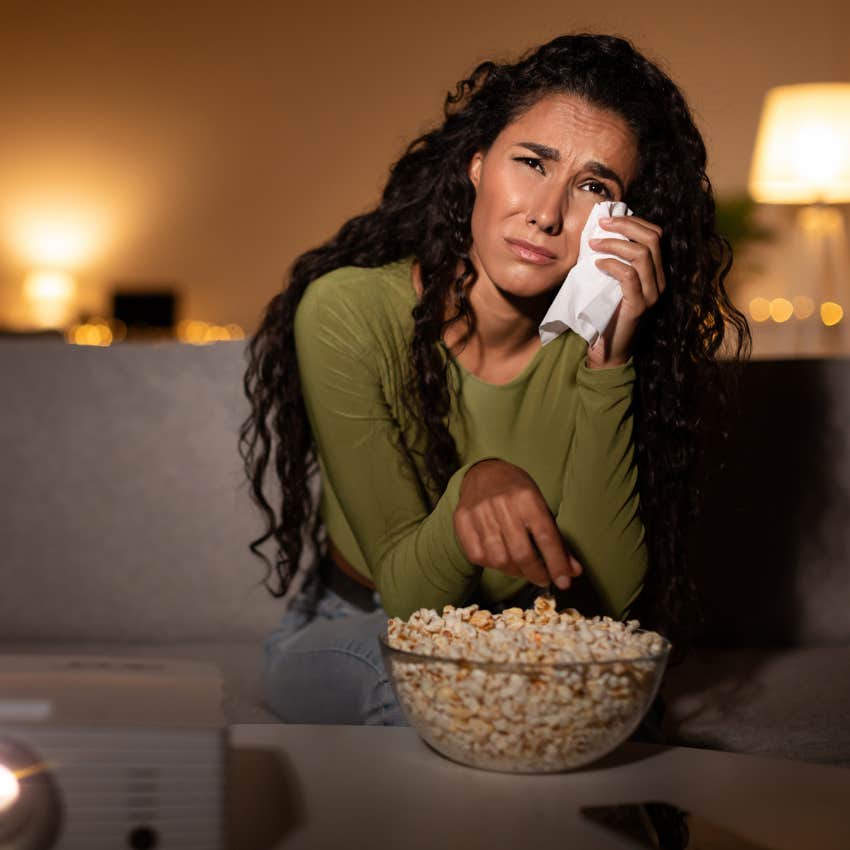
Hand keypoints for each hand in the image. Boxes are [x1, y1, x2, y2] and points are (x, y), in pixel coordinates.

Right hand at [453, 459, 582, 588]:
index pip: (545, 536)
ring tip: (522, 568)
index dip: (556, 563)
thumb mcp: (541, 507)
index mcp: (527, 497)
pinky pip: (477, 556)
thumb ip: (556, 540)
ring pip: (498, 559)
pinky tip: (500, 558)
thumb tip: (573, 572)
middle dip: (536, 573)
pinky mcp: (462, 520)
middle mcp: (502, 504)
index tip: (564, 582)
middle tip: (543, 579)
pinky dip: (491, 564)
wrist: (485, 472)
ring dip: (514, 571)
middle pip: (521, 552)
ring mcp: (479, 512)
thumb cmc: (518, 492)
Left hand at [586, 215, 665, 368]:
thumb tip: (600, 232)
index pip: (656, 235)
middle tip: (601, 224)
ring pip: (642, 254)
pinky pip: (629, 276)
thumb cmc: (606, 314)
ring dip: (614, 244)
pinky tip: (597, 264)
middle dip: (625, 226)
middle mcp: (660, 281)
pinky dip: (611, 265)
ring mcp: (652, 294)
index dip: (633, 222)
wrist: (608, 351)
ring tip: (593, 244)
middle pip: (653, 239)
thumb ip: (614, 260)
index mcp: (656, 272)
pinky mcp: (639, 306)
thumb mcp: (611, 282)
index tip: (608, 219)